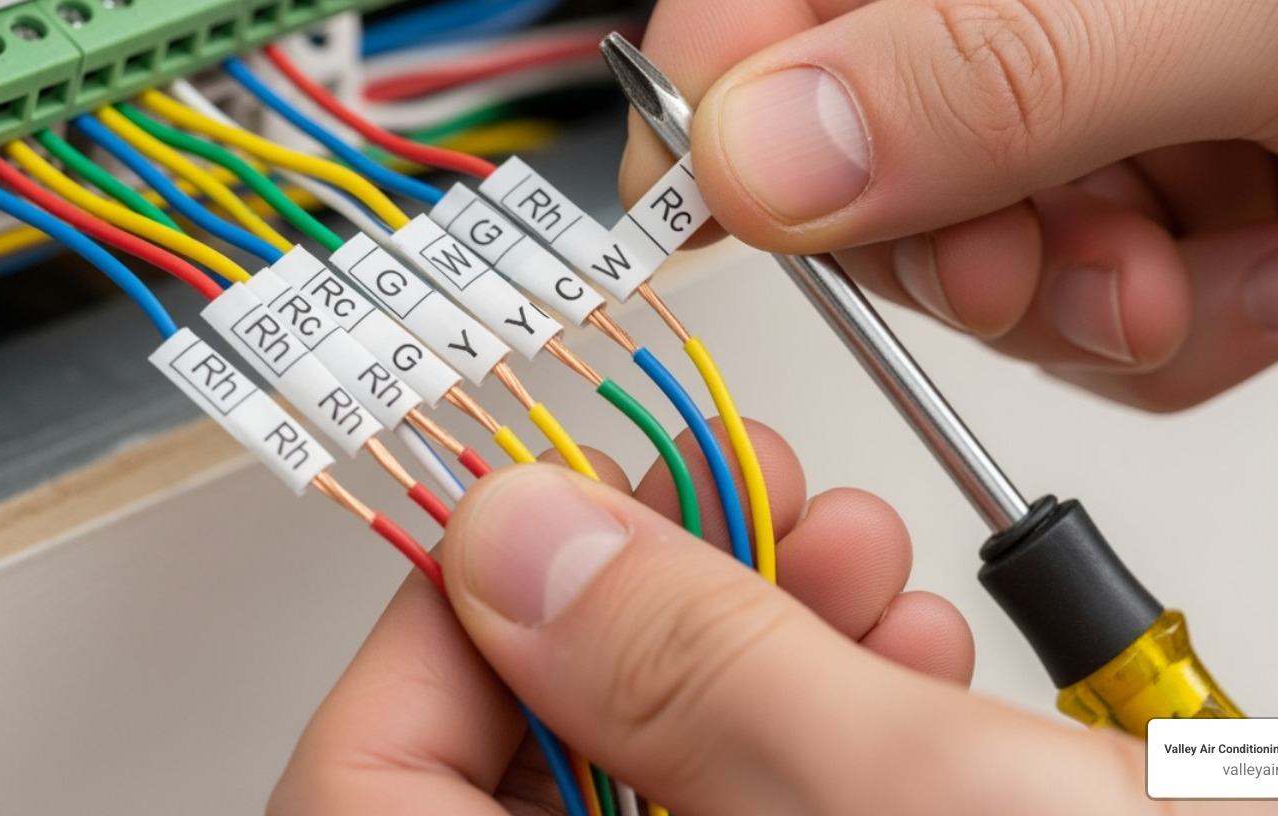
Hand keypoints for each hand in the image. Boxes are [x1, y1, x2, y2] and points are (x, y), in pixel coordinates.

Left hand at [272, 433, 1277, 814]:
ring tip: (855, 552)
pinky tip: (912, 650)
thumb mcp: (911, 801)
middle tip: (726, 493)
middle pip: (522, 760)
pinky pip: (757, 802)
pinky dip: (823, 707)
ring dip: (750, 632)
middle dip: (637, 598)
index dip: (442, 619)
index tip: (535, 499)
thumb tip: (522, 534)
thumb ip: (694, 665)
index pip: (366, 785)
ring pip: (654, 771)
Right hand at [624, 0, 1277, 409]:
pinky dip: (1147, 316)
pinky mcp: (1173, 169)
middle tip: (999, 259)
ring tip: (1169, 276)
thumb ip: (1004, 66)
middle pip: (871, 64)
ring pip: (959, 199)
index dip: (747, 27)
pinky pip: (1067, 272)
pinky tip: (1259, 273)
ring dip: (1047, 276)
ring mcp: (1126, 52)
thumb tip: (769, 145)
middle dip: (929, 197)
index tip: (710, 177)